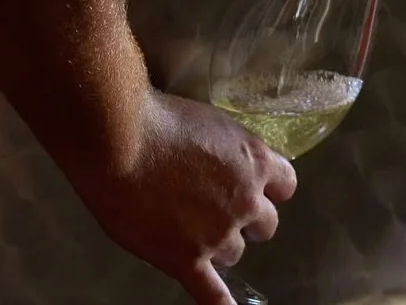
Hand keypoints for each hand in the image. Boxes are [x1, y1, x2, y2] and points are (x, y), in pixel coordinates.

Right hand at [76, 89, 296, 304]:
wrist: (121, 140)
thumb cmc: (159, 118)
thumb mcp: (210, 122)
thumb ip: (227, 152)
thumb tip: (223, 164)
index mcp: (254, 161)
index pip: (285, 185)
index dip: (266, 189)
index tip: (251, 187)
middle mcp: (246, 201)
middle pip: (263, 225)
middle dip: (243, 220)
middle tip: (211, 208)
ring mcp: (218, 234)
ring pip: (234, 254)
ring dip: (217, 245)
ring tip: (184, 229)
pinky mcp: (188, 260)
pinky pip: (212, 294)